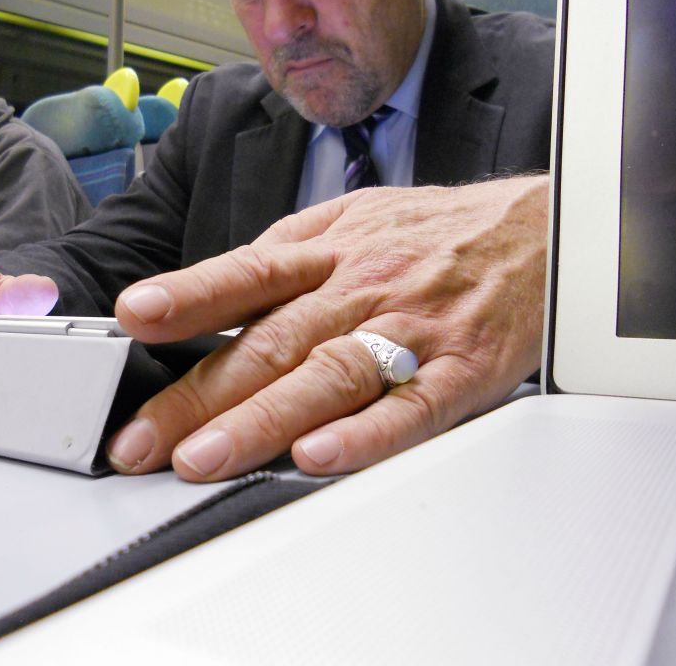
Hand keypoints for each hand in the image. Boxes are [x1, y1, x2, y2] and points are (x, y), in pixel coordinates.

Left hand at [109, 175, 548, 481]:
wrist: (540, 231)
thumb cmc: (438, 231)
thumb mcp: (356, 217)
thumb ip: (289, 252)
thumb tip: (220, 290)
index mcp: (331, 249)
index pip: (248, 272)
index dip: (189, 294)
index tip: (135, 317)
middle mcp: (363, 288)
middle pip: (273, 342)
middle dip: (199, 394)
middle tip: (142, 440)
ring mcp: (413, 330)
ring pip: (330, 376)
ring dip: (262, 419)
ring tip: (205, 458)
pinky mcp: (463, 370)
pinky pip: (412, 407)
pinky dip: (365, 434)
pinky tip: (320, 456)